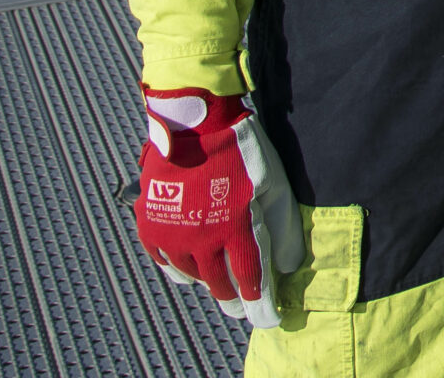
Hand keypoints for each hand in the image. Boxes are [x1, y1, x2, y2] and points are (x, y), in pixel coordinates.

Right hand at [135, 88, 303, 329]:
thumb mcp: (274, 185)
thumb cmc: (241, 151)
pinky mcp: (151, 227)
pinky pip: (166, 262)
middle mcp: (200, 241)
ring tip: (219, 281)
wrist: (194, 126)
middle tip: (242, 304)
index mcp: (234, 230)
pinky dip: (181, 268)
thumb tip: (292, 264)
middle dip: (234, 298)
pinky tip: (191, 264)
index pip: (250, 281)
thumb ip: (285, 227)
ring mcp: (172, 236)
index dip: (260, 303)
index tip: (268, 318)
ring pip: (192, 276)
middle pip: (219, 285)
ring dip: (208, 281)